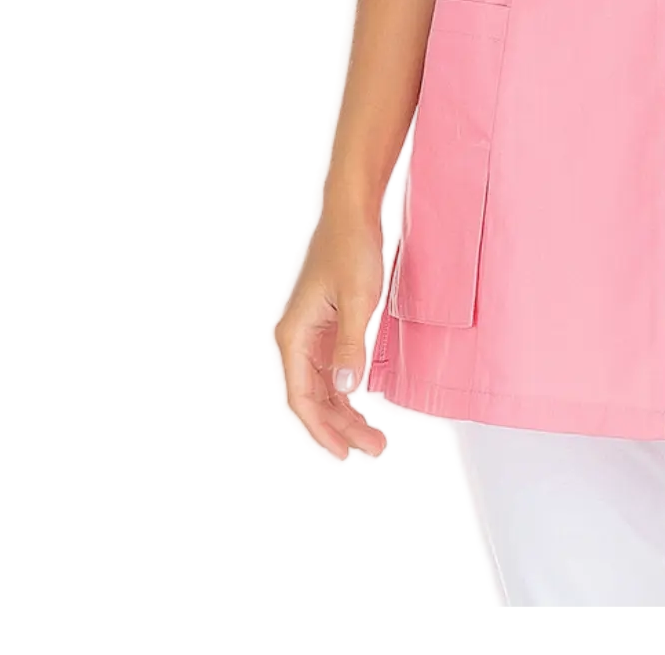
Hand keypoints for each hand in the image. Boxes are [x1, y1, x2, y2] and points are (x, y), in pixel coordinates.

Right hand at [270, 206, 389, 466]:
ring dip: (343, 417)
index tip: (344, 454)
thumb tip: (347, 388)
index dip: (323, 431)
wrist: (350, 210)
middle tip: (368, 453)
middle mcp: (293, 338)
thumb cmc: (350, 244)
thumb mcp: (358, 296)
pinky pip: (328, 373)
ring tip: (372, 439)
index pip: (301, 399)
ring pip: (319, 391)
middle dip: (336, 432)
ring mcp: (307, 335)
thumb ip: (351, 345)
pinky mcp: (322, 329)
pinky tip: (361, 410)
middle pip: (308, 402)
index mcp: (293, 334)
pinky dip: (343, 395)